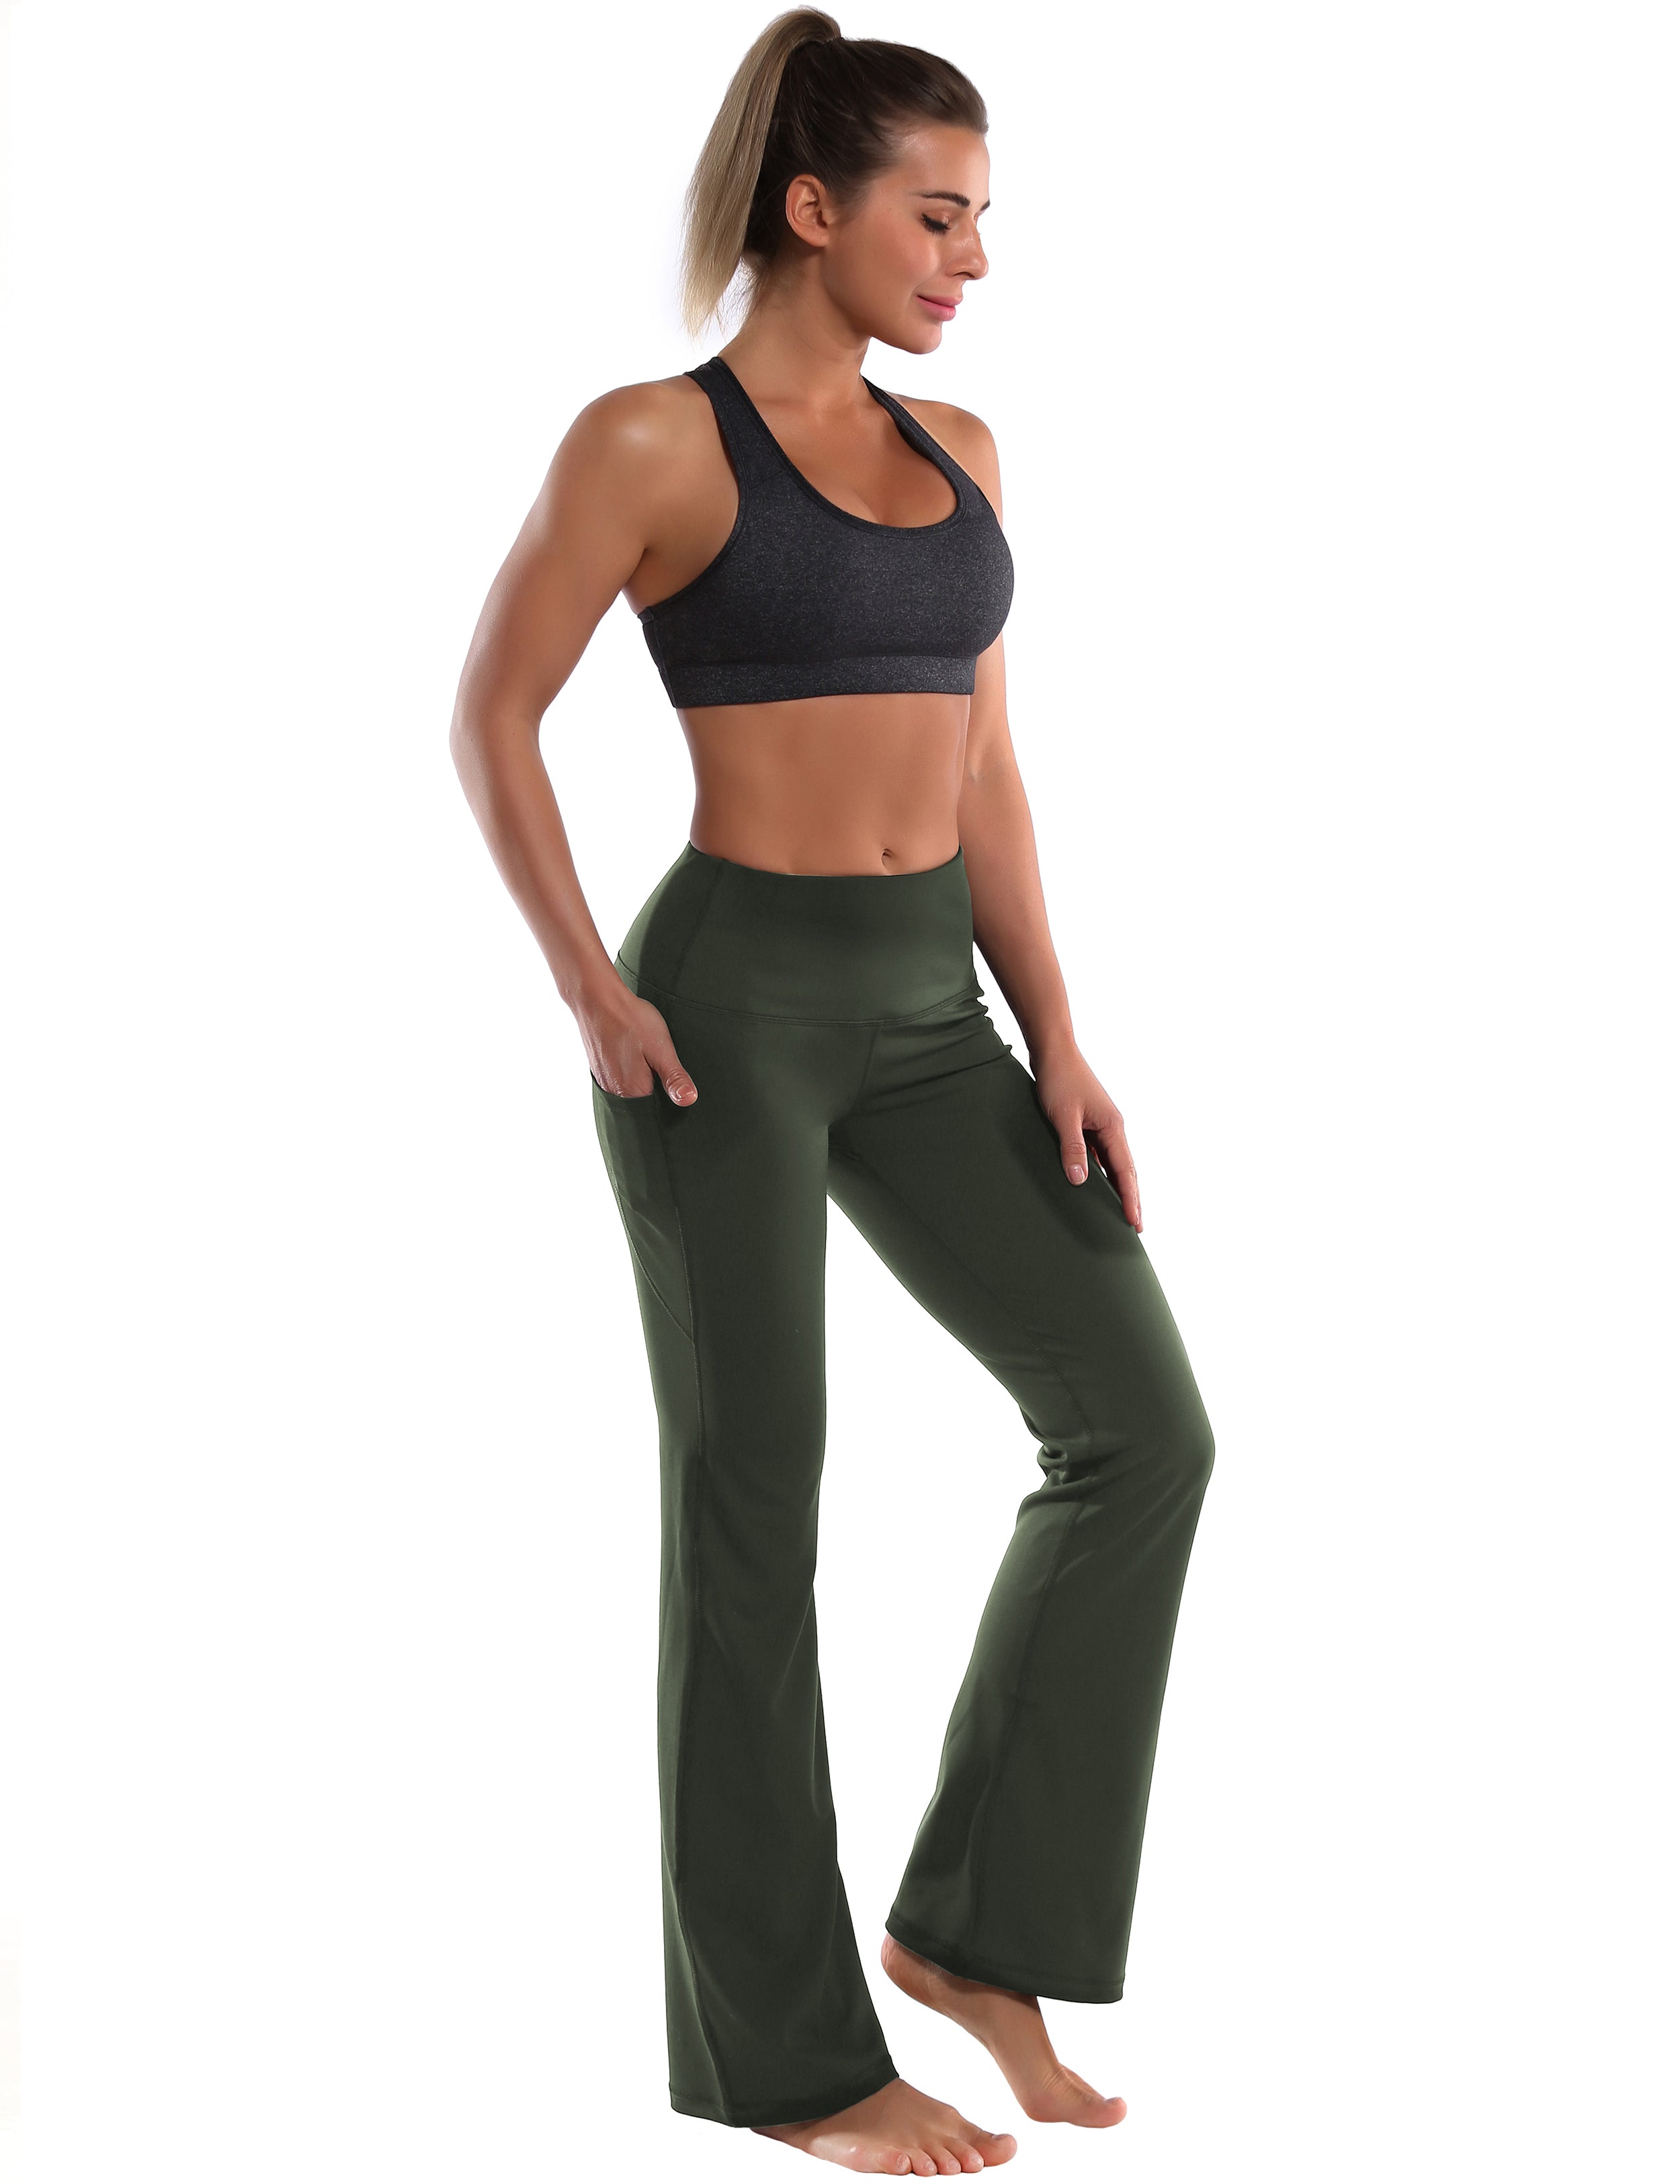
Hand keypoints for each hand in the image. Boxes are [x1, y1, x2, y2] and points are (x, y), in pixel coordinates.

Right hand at [580, 991, 697, 1104]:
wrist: (597, 997)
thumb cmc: (630, 1020)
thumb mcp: (661, 1048)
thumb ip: (674, 1077)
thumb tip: (689, 1100)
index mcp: (633, 1091)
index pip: (660, 1103)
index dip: (669, 1086)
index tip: (667, 1065)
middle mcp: (615, 1092)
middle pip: (645, 1096)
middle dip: (654, 1079)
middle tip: (653, 1052)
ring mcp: (604, 1080)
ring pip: (631, 1085)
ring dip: (640, 1072)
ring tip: (640, 1049)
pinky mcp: (598, 1069)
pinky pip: (619, 1075)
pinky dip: (627, 1065)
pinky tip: (629, 1047)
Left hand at [1030, 1042, 1141, 1230]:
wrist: (1054, 1052)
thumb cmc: (1059, 1080)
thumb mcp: (1063, 1117)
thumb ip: (1072, 1147)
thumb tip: (1079, 1180)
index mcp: (1112, 1127)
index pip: (1125, 1171)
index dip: (1130, 1198)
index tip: (1136, 1222)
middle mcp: (1112, 1128)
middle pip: (1126, 1170)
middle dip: (1131, 1198)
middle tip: (1136, 1225)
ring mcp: (1102, 1125)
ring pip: (1114, 1163)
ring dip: (1118, 1187)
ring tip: (1121, 1210)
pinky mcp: (1090, 1123)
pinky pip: (1100, 1154)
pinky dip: (1102, 1172)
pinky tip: (1096, 1184)